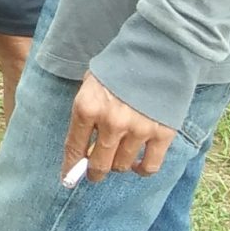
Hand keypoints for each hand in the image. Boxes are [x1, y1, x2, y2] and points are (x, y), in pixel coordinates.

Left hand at [62, 73, 176, 181]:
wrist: (157, 52)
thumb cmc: (119, 67)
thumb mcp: (91, 84)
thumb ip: (86, 114)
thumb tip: (83, 148)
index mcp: (87, 107)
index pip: (74, 147)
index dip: (70, 167)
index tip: (67, 178)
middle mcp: (110, 122)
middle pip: (98, 164)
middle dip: (94, 173)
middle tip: (95, 175)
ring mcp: (137, 129)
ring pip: (122, 166)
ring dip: (119, 166)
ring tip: (119, 157)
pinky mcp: (162, 134)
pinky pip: (149, 166)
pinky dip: (141, 170)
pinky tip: (137, 164)